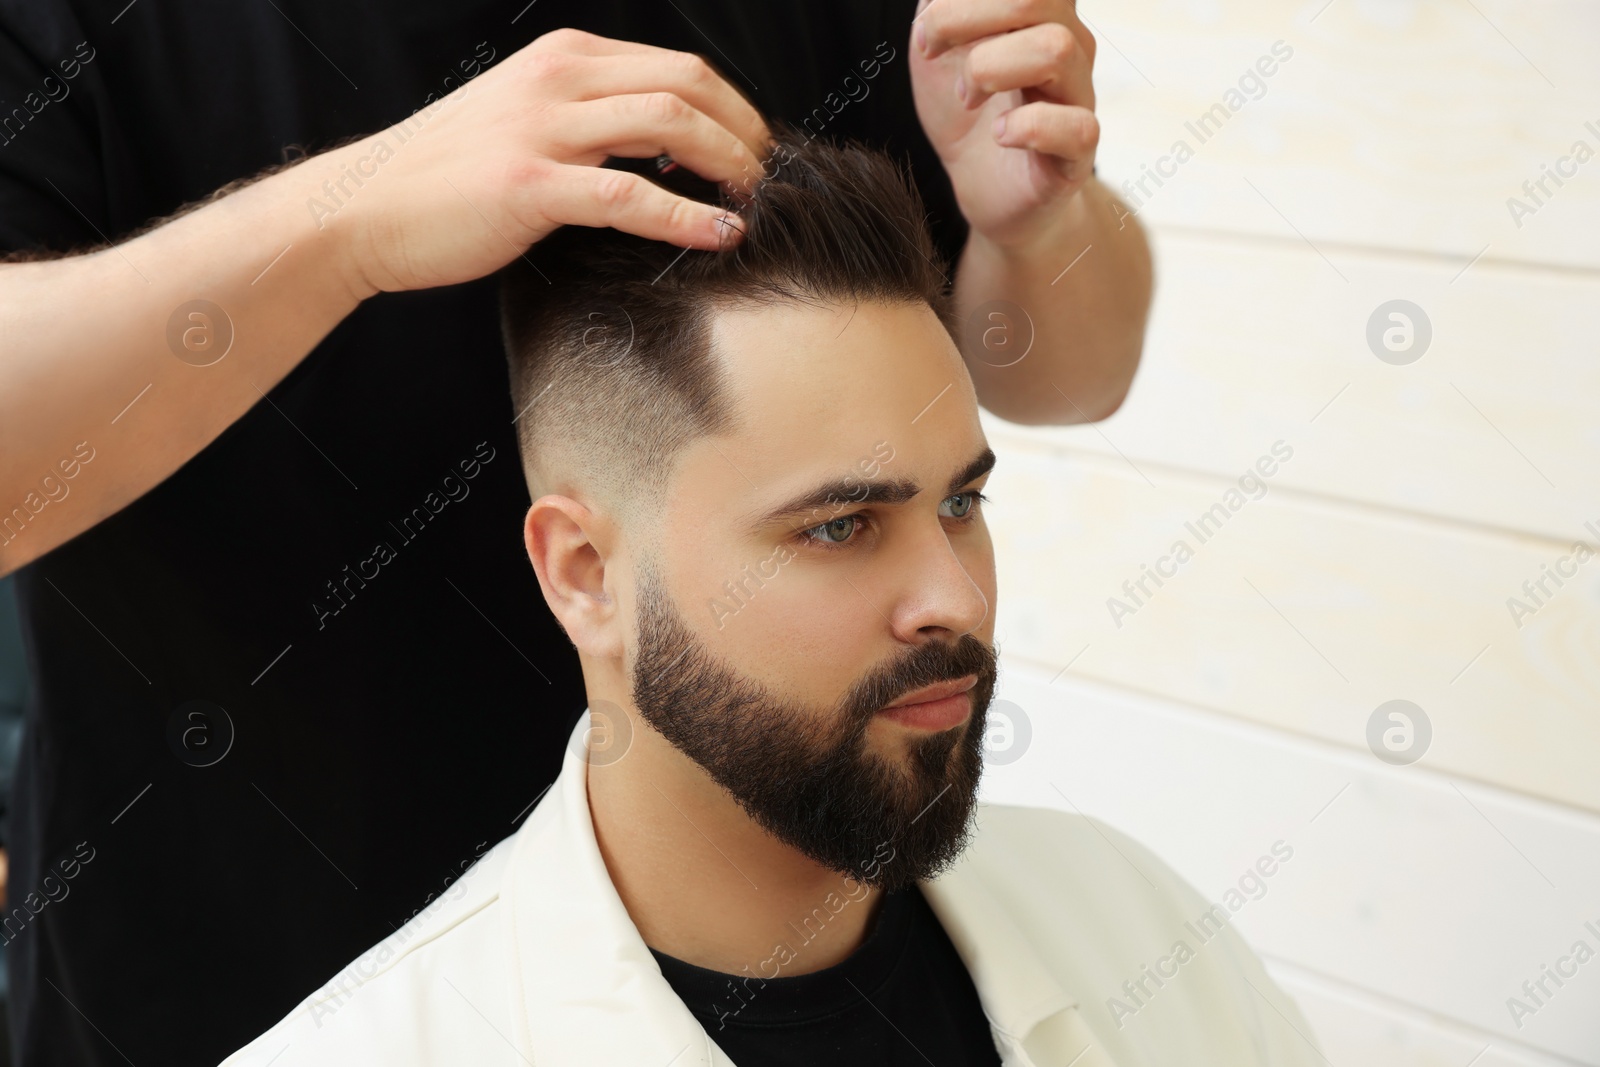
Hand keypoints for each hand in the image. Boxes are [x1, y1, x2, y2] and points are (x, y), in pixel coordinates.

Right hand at [319, 28, 771, 296]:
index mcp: (562, 60)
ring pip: (670, 124)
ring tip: (756, 203)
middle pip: (688, 84)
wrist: (360, 209)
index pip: (677, 65)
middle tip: (770, 178)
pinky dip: (686, 216)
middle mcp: (558, 80)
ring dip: (730, 164)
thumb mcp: (522, 121)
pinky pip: (630, 195)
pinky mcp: (529, 184)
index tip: (756, 149)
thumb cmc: (443, 179)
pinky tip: (719, 234)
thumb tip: (660, 148)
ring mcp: (543, 129)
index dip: (732, 107)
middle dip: (745, 131)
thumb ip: (586, 121)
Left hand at [909, 0, 1098, 251]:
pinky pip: (1076, 127)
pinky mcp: (1079, 150)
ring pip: (1055, 49)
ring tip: (967, 99)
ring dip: (990, 71)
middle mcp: (1068, 44)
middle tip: (934, 55)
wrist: (983, 186)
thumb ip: (939, 7)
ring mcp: (1078, 96)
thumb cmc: (967, 113)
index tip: (926, 33)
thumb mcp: (939, 50)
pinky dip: (1027, 128)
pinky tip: (1000, 135)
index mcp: (1039, 14)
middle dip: (965, 20)